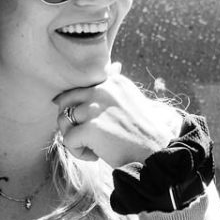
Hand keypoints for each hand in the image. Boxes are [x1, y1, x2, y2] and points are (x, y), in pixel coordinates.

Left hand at [53, 63, 182, 167]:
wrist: (156, 154)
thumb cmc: (143, 132)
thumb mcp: (132, 99)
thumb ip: (116, 84)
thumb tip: (114, 65)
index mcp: (112, 81)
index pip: (76, 91)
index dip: (80, 111)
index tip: (100, 123)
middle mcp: (102, 89)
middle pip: (64, 103)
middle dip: (71, 122)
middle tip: (92, 136)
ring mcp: (96, 108)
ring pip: (63, 122)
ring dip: (75, 138)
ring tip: (96, 146)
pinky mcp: (91, 128)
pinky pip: (67, 141)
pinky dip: (78, 152)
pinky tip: (97, 155)